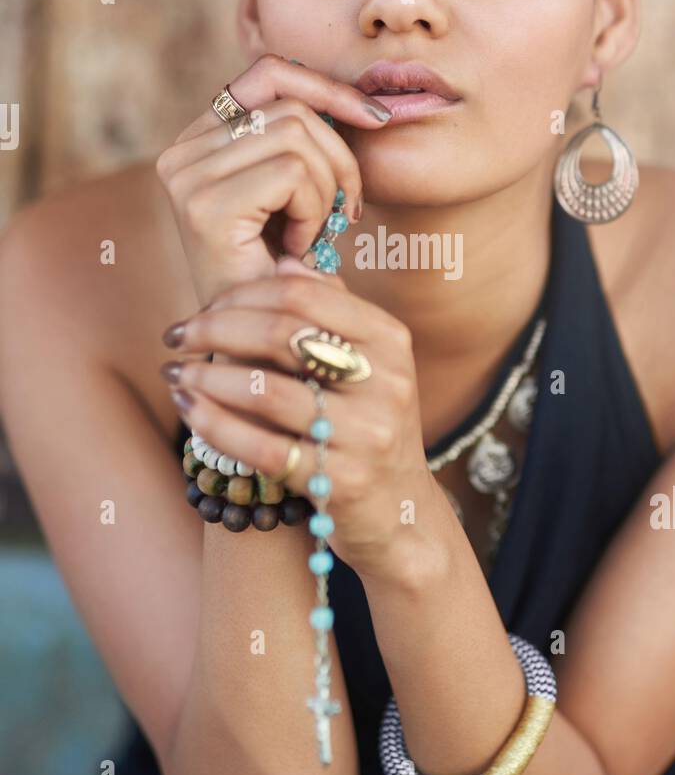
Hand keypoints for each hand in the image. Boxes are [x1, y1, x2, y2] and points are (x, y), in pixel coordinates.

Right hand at [155, 53, 392, 308]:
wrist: (261, 348)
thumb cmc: (285, 272)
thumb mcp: (297, 194)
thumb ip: (308, 139)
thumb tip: (369, 101)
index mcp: (198, 140)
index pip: (269, 74)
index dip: (327, 87)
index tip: (378, 118)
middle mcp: (181, 152)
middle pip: (293, 107)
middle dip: (340, 158)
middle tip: (347, 212)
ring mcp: (185, 176)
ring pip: (299, 136)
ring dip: (327, 191)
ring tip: (312, 236)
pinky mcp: (204, 205)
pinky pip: (294, 172)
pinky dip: (316, 213)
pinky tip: (300, 249)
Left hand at [161, 260, 446, 581]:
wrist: (399, 512)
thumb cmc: (368, 425)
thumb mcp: (369, 363)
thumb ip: (332, 311)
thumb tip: (283, 263)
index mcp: (390, 340)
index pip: (304, 293)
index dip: (242, 294)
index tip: (204, 306)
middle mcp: (385, 382)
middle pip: (282, 333)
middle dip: (214, 329)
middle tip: (176, 336)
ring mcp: (365, 434)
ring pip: (264, 391)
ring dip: (205, 377)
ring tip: (175, 374)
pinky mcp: (338, 481)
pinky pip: (259, 447)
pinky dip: (214, 425)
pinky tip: (189, 410)